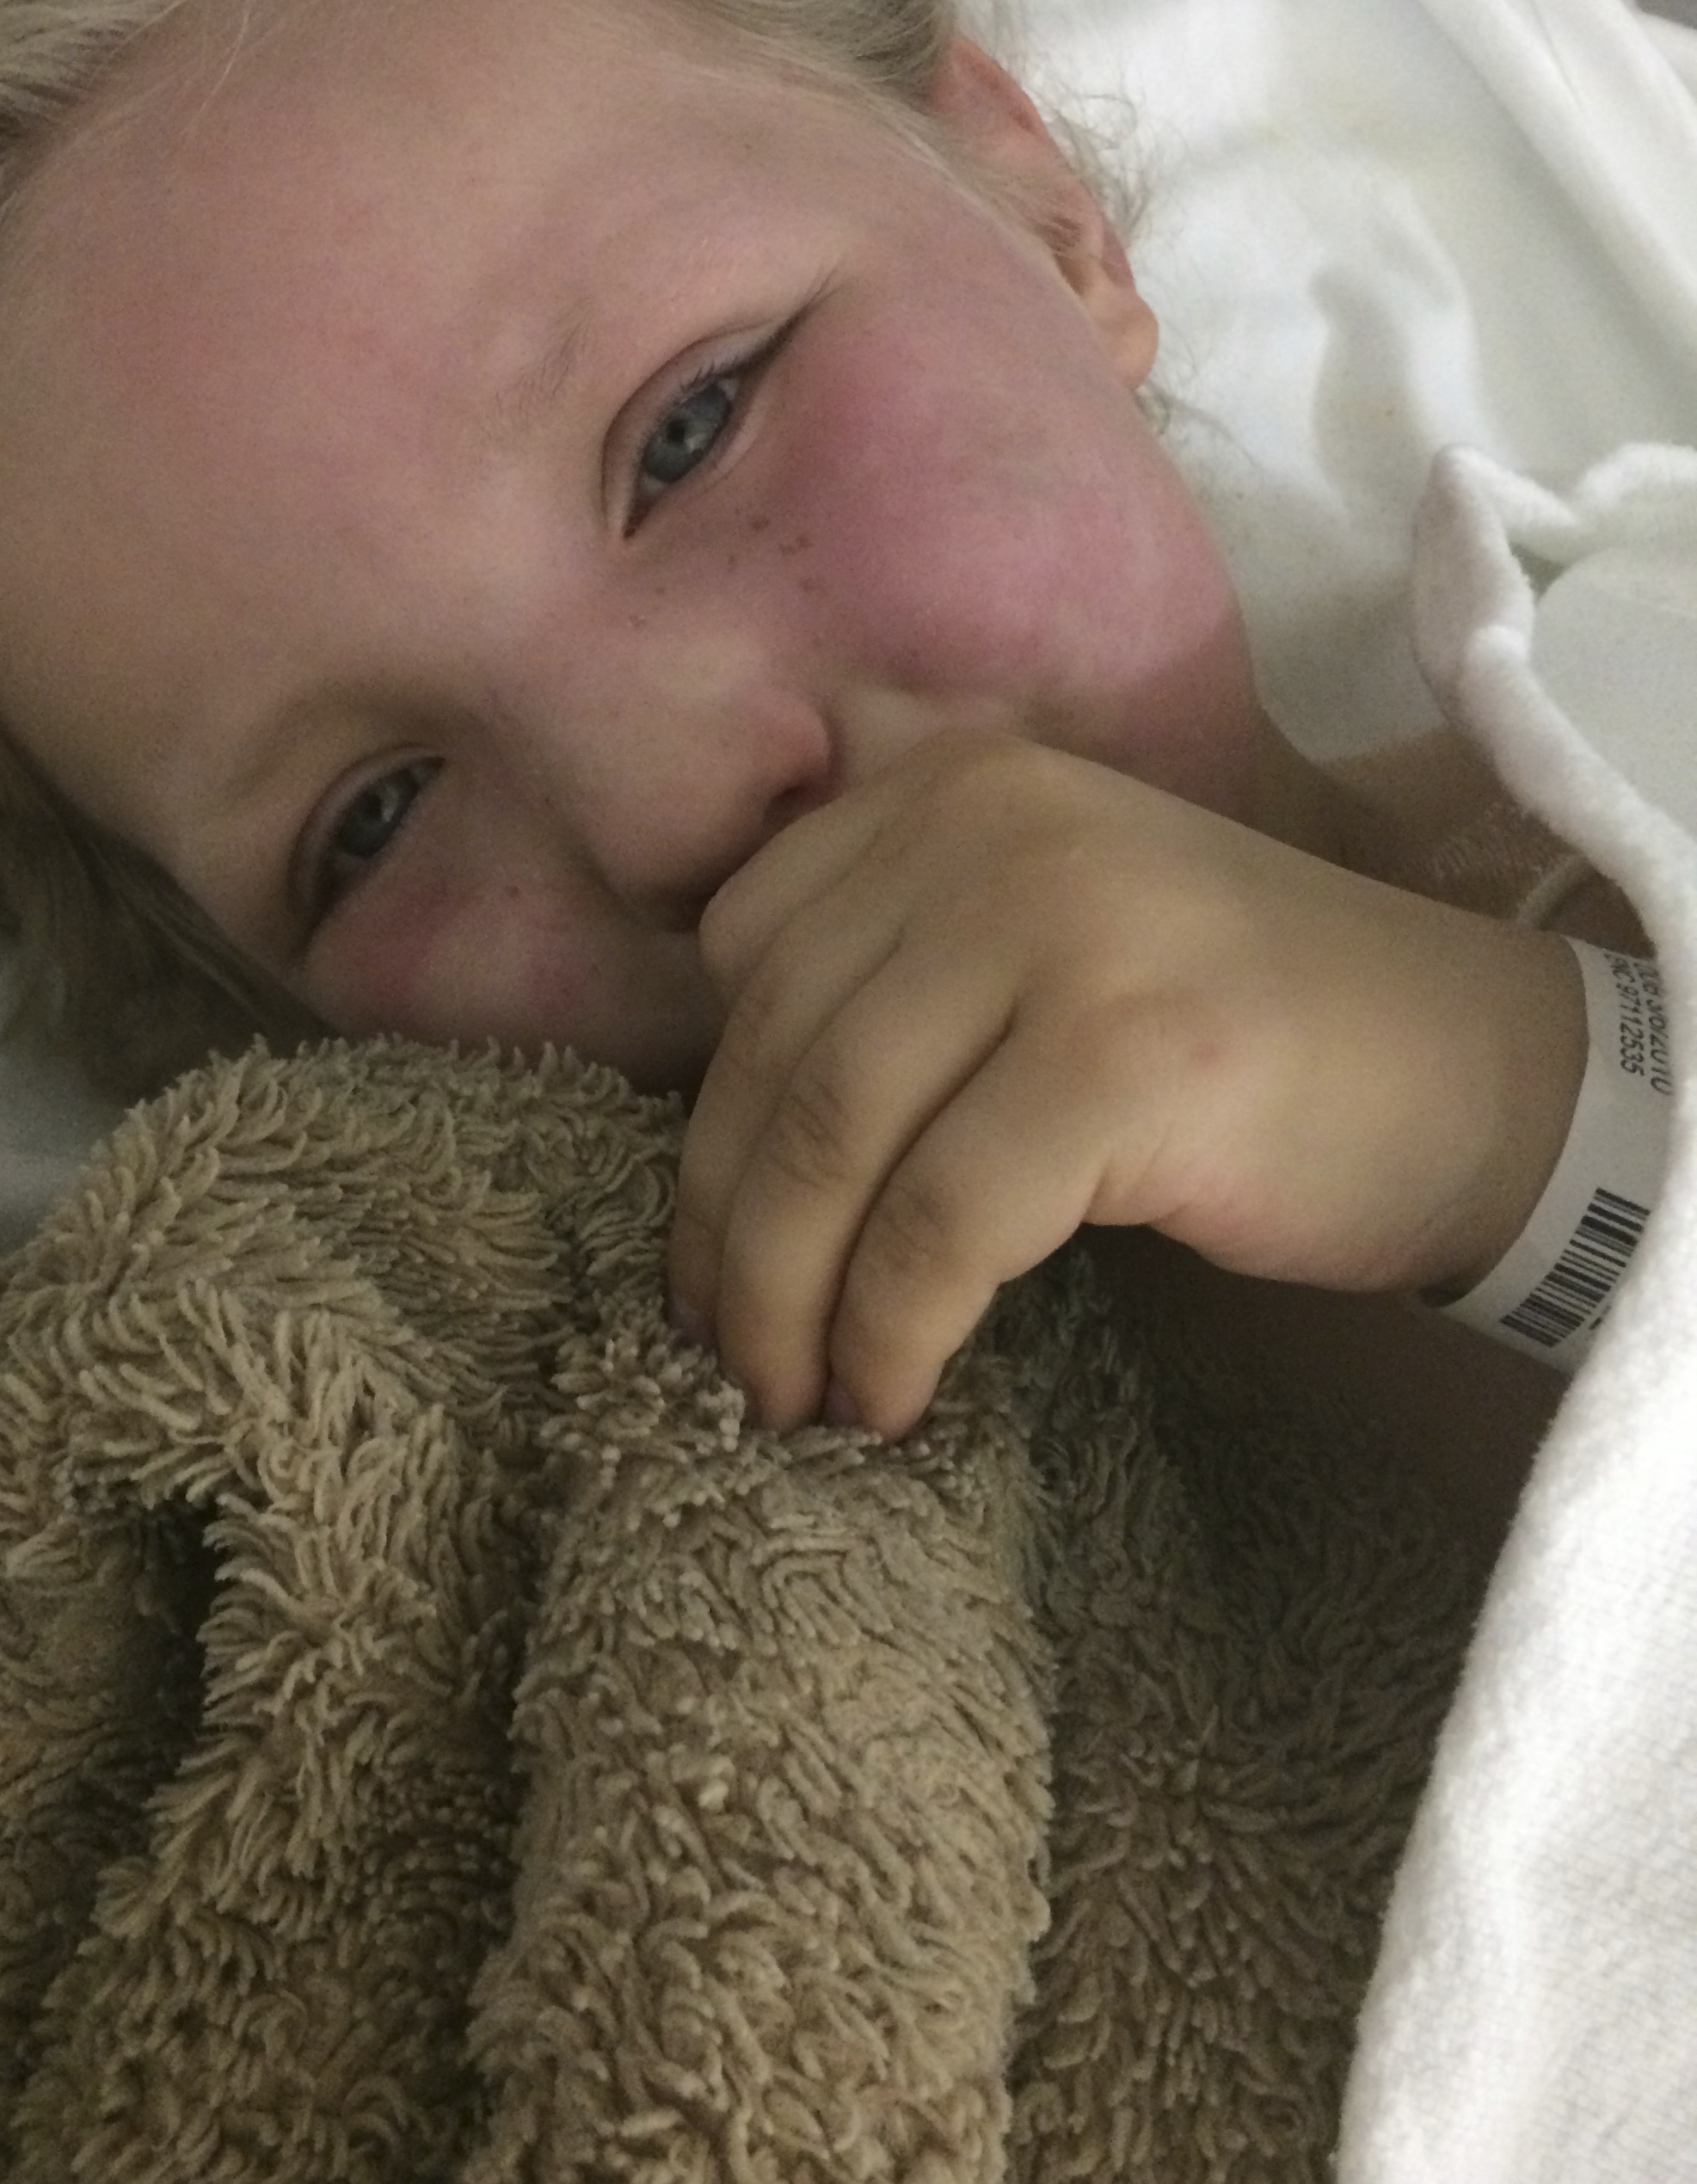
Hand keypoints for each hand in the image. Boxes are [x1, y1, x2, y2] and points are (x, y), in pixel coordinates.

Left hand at [667, 733, 1585, 1437]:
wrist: (1474, 1074)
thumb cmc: (1239, 1030)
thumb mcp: (1050, 930)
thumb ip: (902, 959)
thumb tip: (723, 1132)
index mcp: (954, 787)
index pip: (748, 949)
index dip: (710, 1111)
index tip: (714, 1237)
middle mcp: (992, 828)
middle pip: (777, 1052)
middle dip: (727, 1230)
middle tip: (724, 1351)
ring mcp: (1062, 930)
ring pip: (836, 1141)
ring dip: (785, 1300)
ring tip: (787, 1396)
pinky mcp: (1120, 1057)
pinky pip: (938, 1226)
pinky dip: (891, 1331)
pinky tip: (891, 1396)